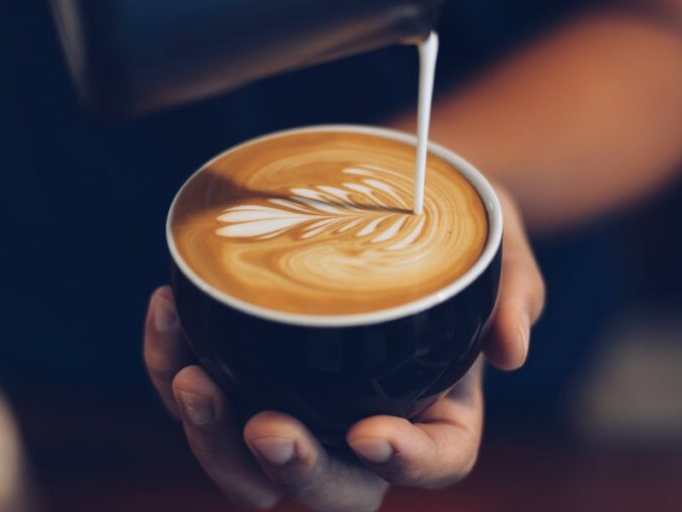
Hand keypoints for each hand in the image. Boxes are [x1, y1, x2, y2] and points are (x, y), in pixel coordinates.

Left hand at [144, 185, 543, 509]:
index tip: (370, 431)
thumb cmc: (455, 231)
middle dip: (294, 469)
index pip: (436, 461)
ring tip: (192, 378)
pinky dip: (171, 365)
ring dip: (212, 438)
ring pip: (249, 464)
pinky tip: (166, 310)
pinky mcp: (249, 370)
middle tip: (265, 427)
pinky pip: (204, 393)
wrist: (396, 199)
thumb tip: (512, 346)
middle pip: (333, 486)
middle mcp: (367, 423)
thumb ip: (514, 290)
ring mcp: (304, 404)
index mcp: (440, 410)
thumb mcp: (500, 246)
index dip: (405, 461)